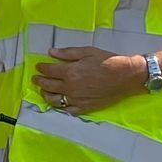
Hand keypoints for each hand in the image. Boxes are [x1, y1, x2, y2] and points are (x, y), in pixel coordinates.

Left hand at [34, 52, 151, 114]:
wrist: (125, 76)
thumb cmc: (107, 61)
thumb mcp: (87, 51)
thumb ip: (67, 53)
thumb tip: (51, 52)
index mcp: (70, 71)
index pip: (49, 70)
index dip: (42, 68)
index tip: (38, 67)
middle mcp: (70, 87)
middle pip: (48, 86)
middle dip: (39, 81)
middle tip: (35, 79)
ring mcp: (76, 99)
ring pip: (54, 100)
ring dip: (46, 95)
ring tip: (43, 91)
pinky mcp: (84, 108)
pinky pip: (68, 110)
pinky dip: (61, 106)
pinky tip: (59, 102)